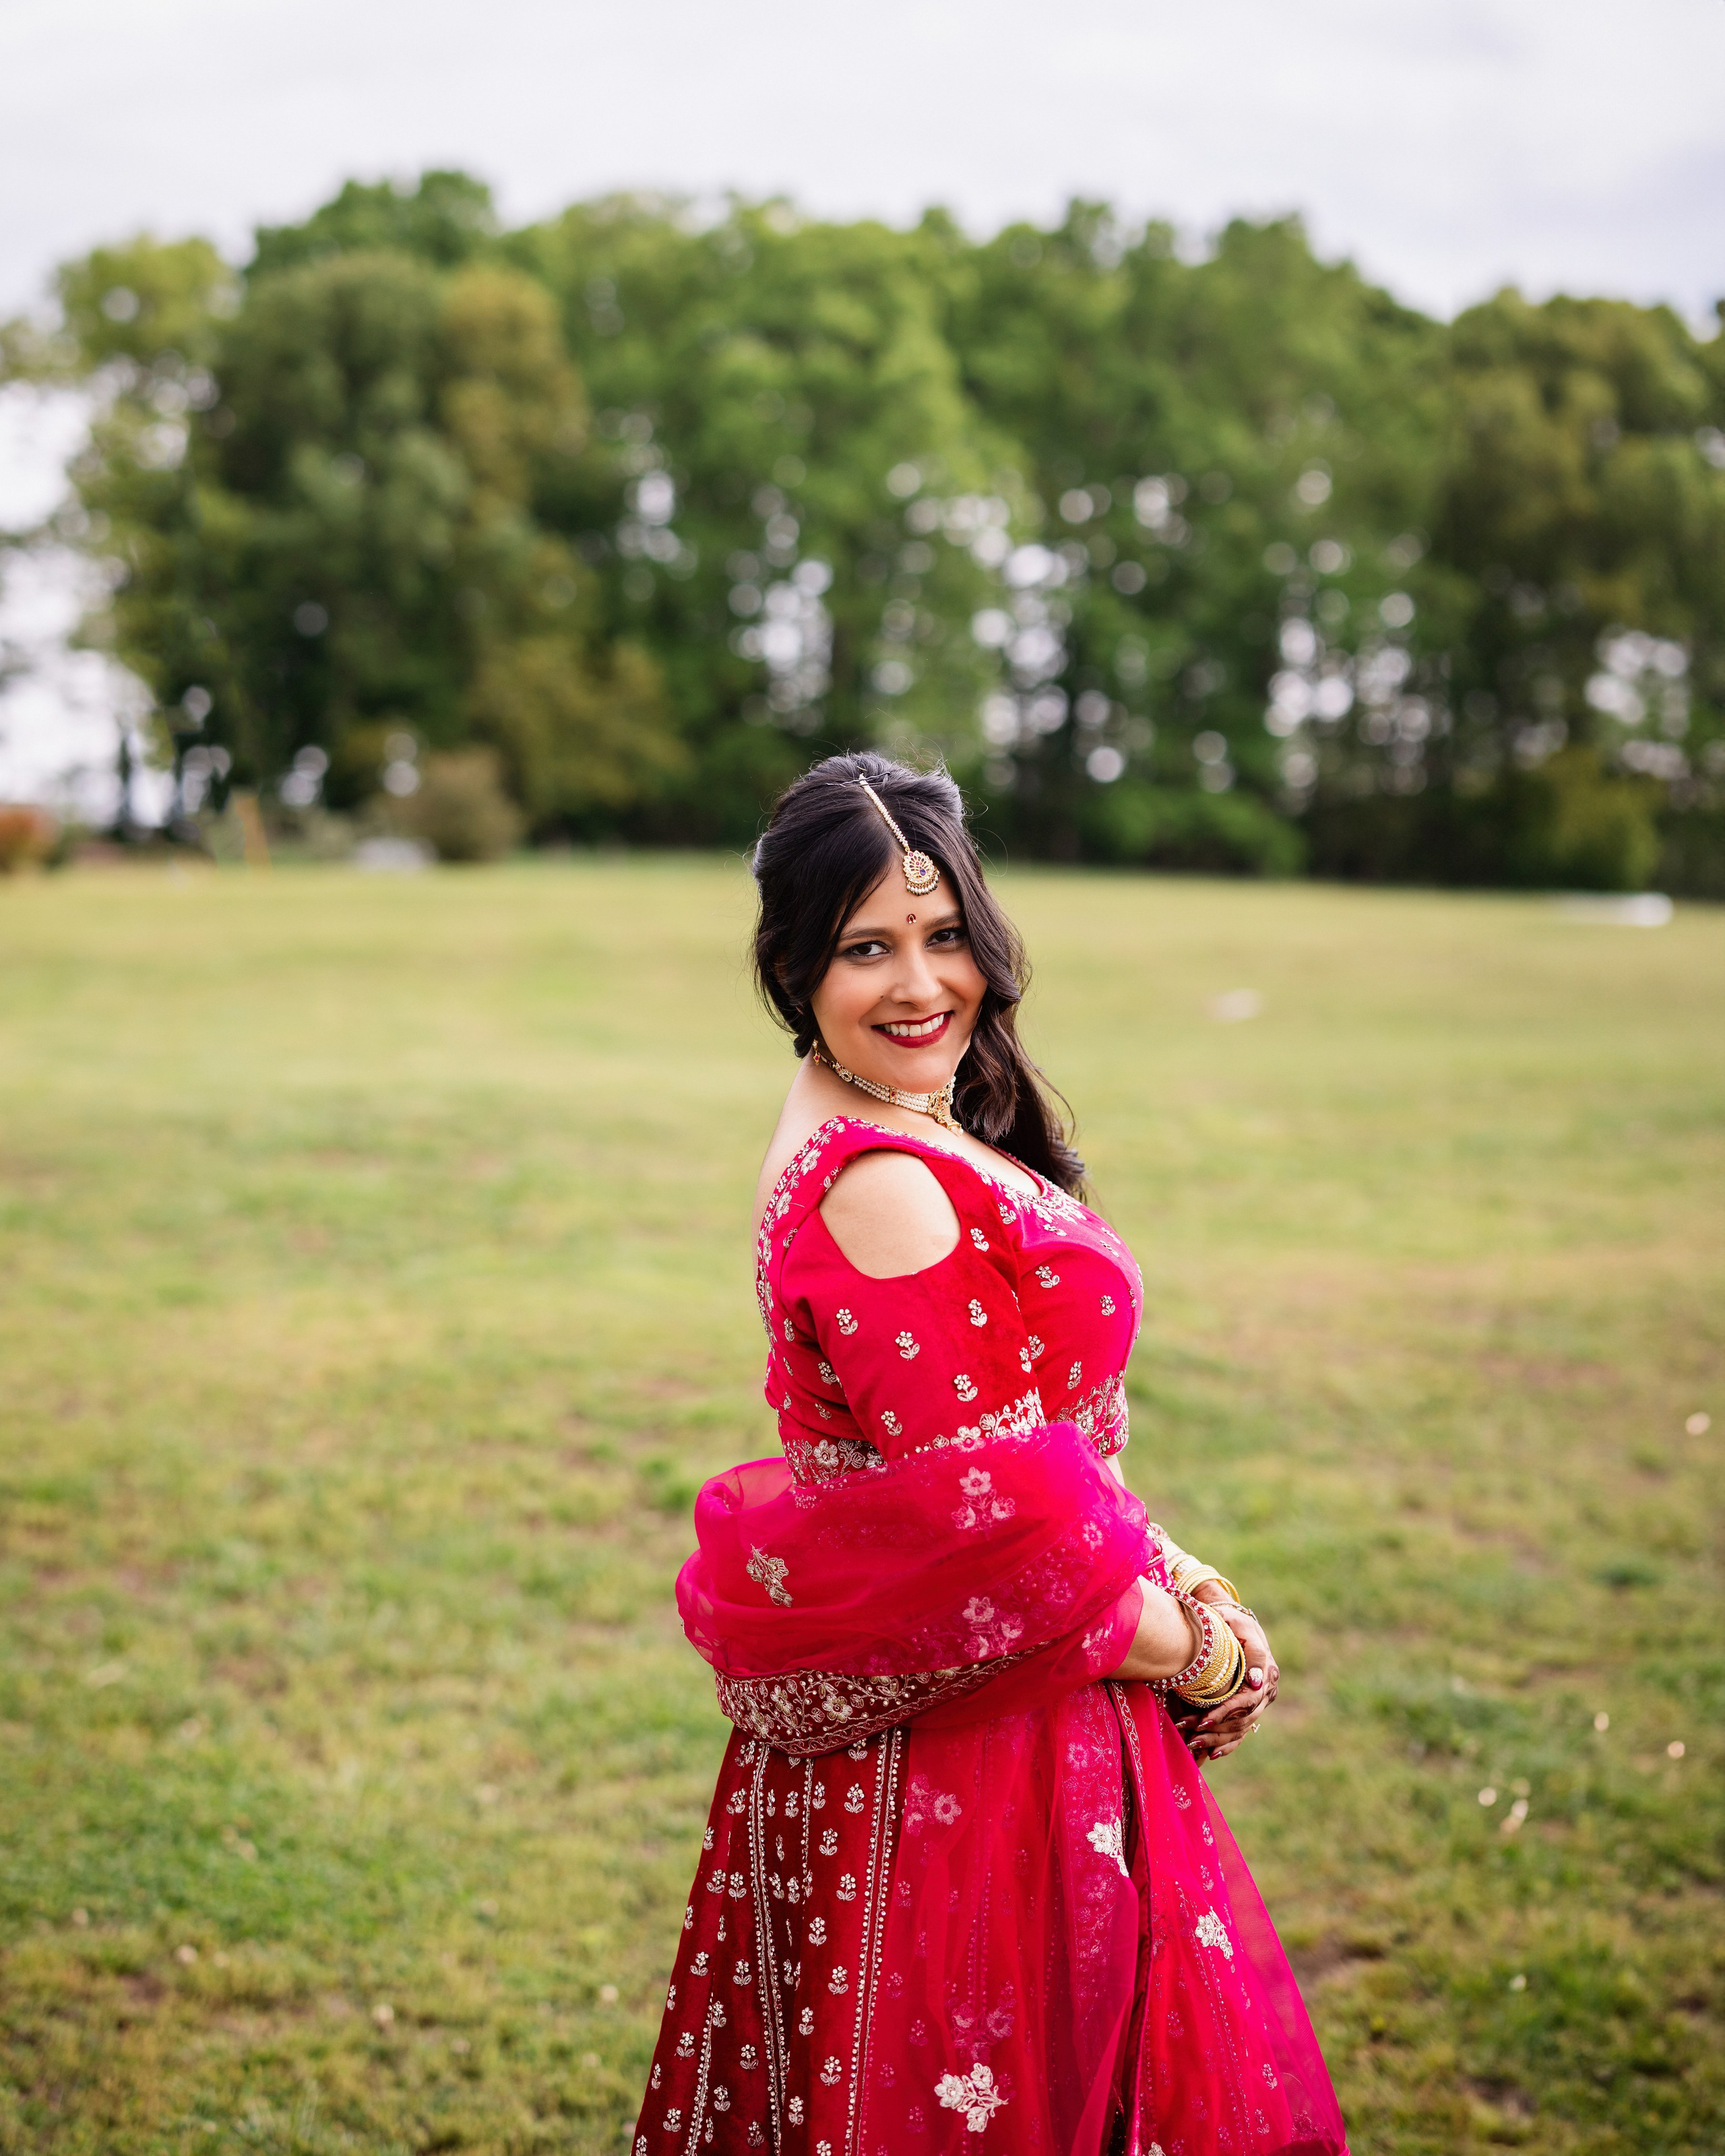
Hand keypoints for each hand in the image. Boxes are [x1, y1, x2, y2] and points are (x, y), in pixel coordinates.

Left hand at [1180, 1600, 1277, 1762]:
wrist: (1235, 1624)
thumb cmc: (1231, 1622)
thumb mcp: (1237, 1623)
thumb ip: (1250, 1649)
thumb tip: (1257, 1681)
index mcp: (1266, 1671)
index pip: (1247, 1700)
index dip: (1226, 1712)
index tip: (1205, 1721)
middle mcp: (1266, 1691)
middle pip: (1242, 1718)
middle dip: (1215, 1728)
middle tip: (1190, 1733)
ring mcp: (1259, 1703)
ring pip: (1240, 1728)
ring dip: (1216, 1739)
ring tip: (1191, 1743)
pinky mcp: (1250, 1709)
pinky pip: (1241, 1732)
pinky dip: (1227, 1745)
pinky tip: (1210, 1754)